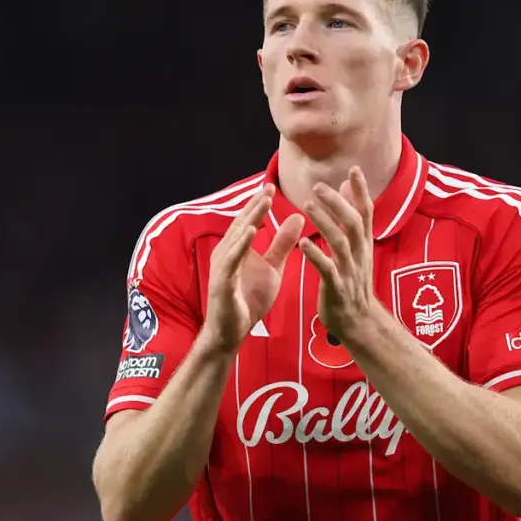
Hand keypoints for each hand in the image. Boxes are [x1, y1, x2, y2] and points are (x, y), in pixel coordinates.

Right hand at [206, 184, 303, 350]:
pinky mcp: (222, 282)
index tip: (273, 187)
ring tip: (264, 201)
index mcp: (238, 248)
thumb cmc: (248, 300)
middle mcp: (227, 252)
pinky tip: (252, 231)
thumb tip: (298, 218)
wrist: (232, 333)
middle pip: (242, 224)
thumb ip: (282, 243)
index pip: (249, 221)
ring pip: (236, 237)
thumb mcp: (272, 268)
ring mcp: (223, 266)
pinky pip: (231, 259)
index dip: (260, 204)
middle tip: (269, 187)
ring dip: (250, 218)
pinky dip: (241, 244)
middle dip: (255, 205)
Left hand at [299, 167, 377, 339]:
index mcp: (364, 244)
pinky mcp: (337, 287)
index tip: (353, 169)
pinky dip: (316, 255)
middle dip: (338, 204)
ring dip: (325, 223)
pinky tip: (303, 243)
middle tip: (319, 186)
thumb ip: (352, 218)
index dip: (361, 191)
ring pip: (340, 243)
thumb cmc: (353, 281)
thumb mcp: (357, 248)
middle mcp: (359, 254)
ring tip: (308, 206)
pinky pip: (327, 269)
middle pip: (353, 223)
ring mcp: (349, 271)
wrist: (358, 321)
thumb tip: (348, 187)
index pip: (366, 212)